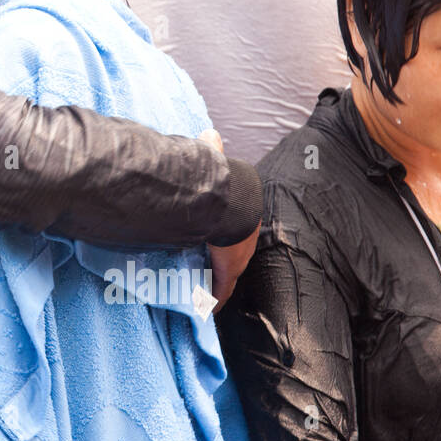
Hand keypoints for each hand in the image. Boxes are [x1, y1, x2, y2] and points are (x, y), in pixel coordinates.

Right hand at [197, 127, 258, 310]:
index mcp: (242, 218)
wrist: (230, 205)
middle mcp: (243, 241)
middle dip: (217, 264)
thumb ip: (214, 152)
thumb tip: (211, 133)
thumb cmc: (224, 187)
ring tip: (197, 289)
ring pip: (224, 275)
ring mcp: (237, 259)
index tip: (211, 244)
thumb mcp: (219, 168)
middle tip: (201, 269)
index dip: (223, 238)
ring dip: (212, 281)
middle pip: (230, 256)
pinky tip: (204, 308)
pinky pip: (220, 290)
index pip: (234, 232)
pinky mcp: (227, 273)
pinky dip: (212, 299)